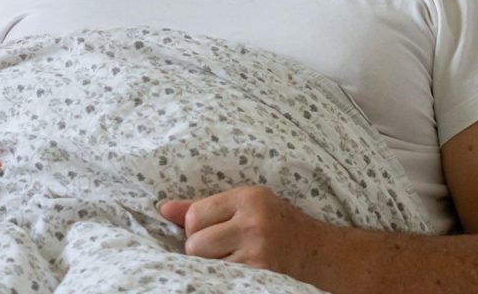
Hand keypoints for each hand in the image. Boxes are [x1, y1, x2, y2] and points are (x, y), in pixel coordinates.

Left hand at [160, 185, 321, 275]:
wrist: (314, 250)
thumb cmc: (272, 221)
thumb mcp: (242, 203)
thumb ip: (203, 206)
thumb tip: (163, 209)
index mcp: (246, 198)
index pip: (195, 214)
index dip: (193, 226)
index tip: (206, 229)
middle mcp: (252, 223)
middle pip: (196, 243)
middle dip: (199, 248)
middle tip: (217, 246)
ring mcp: (257, 253)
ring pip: (206, 264)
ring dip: (209, 264)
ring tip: (227, 256)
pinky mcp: (261, 275)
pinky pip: (222, 278)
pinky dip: (222, 276)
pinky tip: (234, 268)